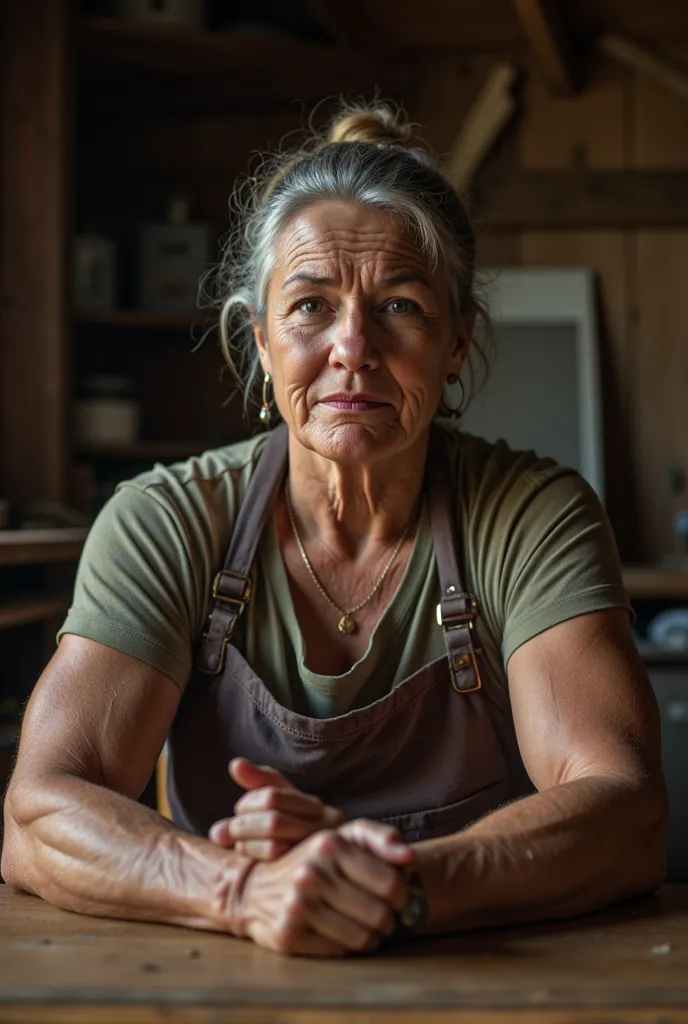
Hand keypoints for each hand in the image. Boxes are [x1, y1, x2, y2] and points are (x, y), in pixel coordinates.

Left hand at [208, 758, 342, 859]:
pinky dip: (252, 856)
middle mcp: (324, 830)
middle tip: (226, 830)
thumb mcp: (279, 802)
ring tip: (236, 843)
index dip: (248, 802)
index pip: (273, 797)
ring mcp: (316, 853)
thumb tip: (235, 764)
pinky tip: (245, 857)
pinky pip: (272, 862)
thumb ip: (259, 781)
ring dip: (244, 842)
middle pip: (273, 821)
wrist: (311, 870)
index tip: (238, 809)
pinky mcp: (303, 872)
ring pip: (273, 845)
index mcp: (316, 807)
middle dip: (242, 825)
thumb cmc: (289, 830)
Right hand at [235, 819, 414, 956]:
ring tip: (368, 929)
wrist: (254, 887)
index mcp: (329, 843)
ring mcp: (297, 904)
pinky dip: (347, 947)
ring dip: (372, 937)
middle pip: (378, 914)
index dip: (402, 897)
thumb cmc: (312, 861)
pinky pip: (339, 951)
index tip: (397, 900)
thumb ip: (379, 839)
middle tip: (383, 918)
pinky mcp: (288, 934)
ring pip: (361, 937)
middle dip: (388, 921)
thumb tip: (410, 855)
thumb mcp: (342, 838)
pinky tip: (342, 935)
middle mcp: (311, 872)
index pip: (390, 883)